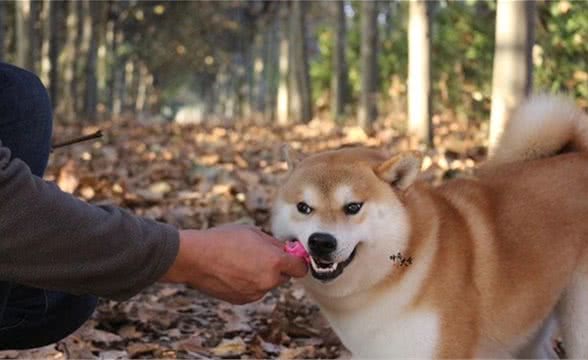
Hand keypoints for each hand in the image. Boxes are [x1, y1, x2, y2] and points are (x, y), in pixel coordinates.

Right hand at [161, 224, 307, 303]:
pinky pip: (253, 290)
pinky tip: (233, 271)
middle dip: (277, 267)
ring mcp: (255, 293)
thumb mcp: (253, 233)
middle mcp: (268, 281)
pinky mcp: (242, 300)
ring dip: (261, 275)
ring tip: (240, 261)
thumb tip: (286, 249)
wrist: (195, 258)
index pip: (300, 268)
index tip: (293, 257)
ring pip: (267, 283)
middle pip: (283, 276)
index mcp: (274, 262)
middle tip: (260, 254)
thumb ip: (273, 244)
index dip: (298, 261)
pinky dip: (248, 283)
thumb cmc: (222, 240)